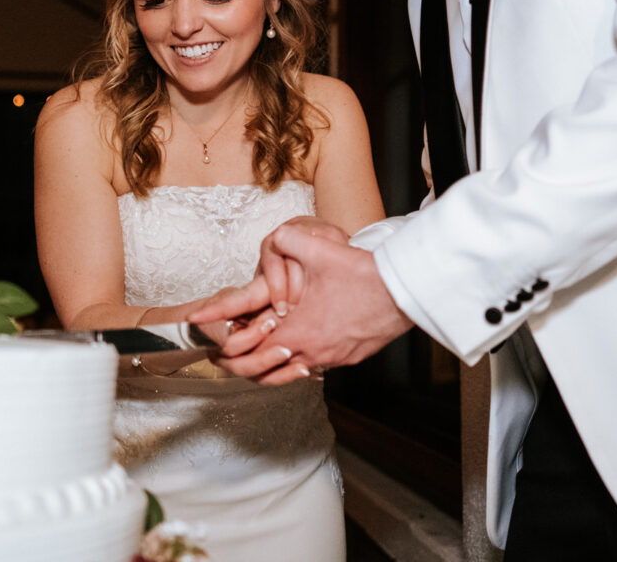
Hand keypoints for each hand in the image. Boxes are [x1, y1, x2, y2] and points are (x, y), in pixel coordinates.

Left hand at [192, 220, 413, 384]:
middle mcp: (310, 351)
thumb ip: (285, 240)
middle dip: (238, 368)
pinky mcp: (348, 358)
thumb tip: (271, 240)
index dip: (226, 352)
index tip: (212, 349)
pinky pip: (313, 368)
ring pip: (288, 375)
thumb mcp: (318, 249)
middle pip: (263, 372)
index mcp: (296, 330)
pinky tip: (293, 356)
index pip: (249, 353)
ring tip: (251, 365)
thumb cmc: (363, 274)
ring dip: (266, 371)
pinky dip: (295, 365)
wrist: (403, 292)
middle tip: (222, 361)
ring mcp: (331, 358)